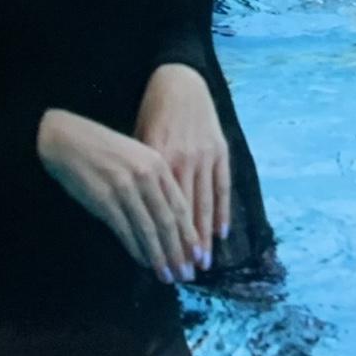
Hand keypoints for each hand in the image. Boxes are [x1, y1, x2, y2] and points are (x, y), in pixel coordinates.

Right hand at [37, 109, 199, 283]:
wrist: (70, 140)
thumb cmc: (107, 149)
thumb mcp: (139, 156)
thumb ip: (157, 182)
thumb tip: (173, 221)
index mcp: (158, 163)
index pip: (180, 205)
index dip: (191, 234)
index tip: (199, 255)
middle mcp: (145, 176)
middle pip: (168, 221)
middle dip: (179, 252)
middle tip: (186, 274)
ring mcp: (125, 188)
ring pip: (149, 231)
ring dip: (159, 257)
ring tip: (167, 276)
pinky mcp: (105, 201)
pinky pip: (126, 232)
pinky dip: (137, 250)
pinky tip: (144, 262)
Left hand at [135, 63, 229, 266]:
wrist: (179, 80)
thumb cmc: (152, 113)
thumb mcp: (139, 141)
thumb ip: (140, 174)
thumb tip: (132, 211)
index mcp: (159, 160)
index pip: (160, 209)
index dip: (161, 238)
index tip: (159, 263)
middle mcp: (184, 160)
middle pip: (184, 213)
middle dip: (184, 246)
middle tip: (184, 275)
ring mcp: (205, 156)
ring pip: (204, 203)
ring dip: (204, 236)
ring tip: (202, 262)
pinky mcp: (220, 150)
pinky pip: (222, 186)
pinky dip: (222, 210)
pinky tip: (220, 233)